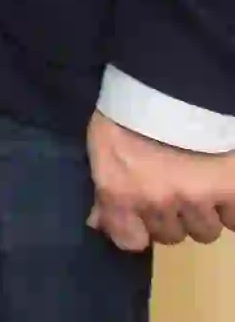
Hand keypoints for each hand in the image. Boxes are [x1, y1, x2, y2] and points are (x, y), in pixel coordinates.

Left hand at [87, 111, 234, 252]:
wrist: (170, 81)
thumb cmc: (128, 110)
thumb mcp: (103, 146)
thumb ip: (105, 188)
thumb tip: (99, 223)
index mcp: (121, 192)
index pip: (130, 241)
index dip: (138, 232)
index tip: (143, 221)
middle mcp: (158, 202)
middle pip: (171, 236)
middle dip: (171, 219)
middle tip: (173, 194)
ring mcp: (198, 197)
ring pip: (205, 231)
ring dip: (202, 215)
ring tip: (200, 188)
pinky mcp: (231, 188)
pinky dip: (230, 210)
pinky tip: (223, 191)